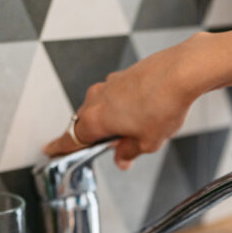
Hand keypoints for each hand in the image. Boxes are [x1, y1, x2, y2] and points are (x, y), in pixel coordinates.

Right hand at [43, 34, 209, 169]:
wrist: (181, 72)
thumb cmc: (163, 105)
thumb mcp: (146, 142)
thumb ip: (129, 152)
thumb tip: (122, 159)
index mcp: (95, 119)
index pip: (70, 139)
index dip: (60, 147)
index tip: (50, 150)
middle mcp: (96, 98)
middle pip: (86, 122)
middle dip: (95, 137)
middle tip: (108, 148)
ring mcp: (109, 84)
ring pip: (102, 108)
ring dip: (112, 121)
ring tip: (136, 132)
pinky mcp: (124, 75)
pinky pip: (116, 97)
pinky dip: (123, 107)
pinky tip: (143, 114)